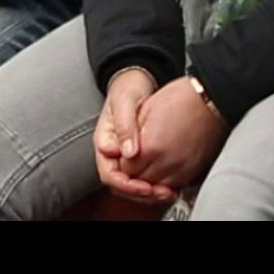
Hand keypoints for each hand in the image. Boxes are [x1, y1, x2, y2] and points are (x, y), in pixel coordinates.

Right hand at [93, 68, 175, 204]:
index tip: (145, 187)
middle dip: (140, 193)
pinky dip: (154, 183)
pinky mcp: (138, 155)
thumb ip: (124, 127)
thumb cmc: (128, 87)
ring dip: (149, 192)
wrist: (136, 80)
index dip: (127, 185)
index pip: (109, 174)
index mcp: (105, 141)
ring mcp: (125, 154)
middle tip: (161, 193)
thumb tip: (125, 152)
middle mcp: (113, 152)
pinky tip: (168, 183)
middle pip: (121, 185)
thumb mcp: (124, 102)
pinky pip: (142, 176)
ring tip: (168, 192)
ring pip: (132, 184)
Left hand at [124, 79, 229, 193]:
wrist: (211, 99)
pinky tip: (161, 168)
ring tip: (146, 164)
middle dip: (133, 172)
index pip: (125, 169)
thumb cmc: (180, 99)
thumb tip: (120, 152)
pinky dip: (164, 181)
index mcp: (151, 147)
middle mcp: (167, 163)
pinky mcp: (194, 171)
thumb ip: (130, 135)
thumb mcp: (145, 110)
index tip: (123, 153)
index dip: (121, 161)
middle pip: (140, 181)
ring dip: (148, 179)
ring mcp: (183, 169)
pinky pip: (174, 186)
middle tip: (132, 159)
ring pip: (156, 187)